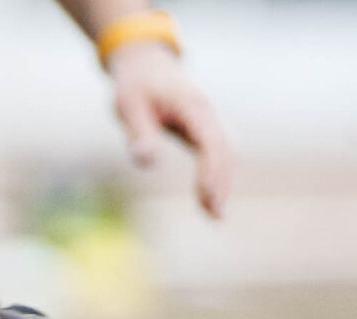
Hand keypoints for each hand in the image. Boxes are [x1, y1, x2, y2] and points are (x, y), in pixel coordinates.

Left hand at [107, 40, 232, 217]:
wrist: (145, 63)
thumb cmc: (135, 86)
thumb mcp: (128, 107)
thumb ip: (139, 133)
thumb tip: (146, 163)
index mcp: (192, 106)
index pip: (210, 142)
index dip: (211, 171)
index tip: (206, 198)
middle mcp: (207, 112)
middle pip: (226, 150)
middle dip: (222, 182)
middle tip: (215, 217)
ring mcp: (209, 118)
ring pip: (228, 151)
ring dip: (224, 181)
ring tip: (214, 215)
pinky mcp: (205, 126)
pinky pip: (220, 150)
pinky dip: (220, 172)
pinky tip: (212, 196)